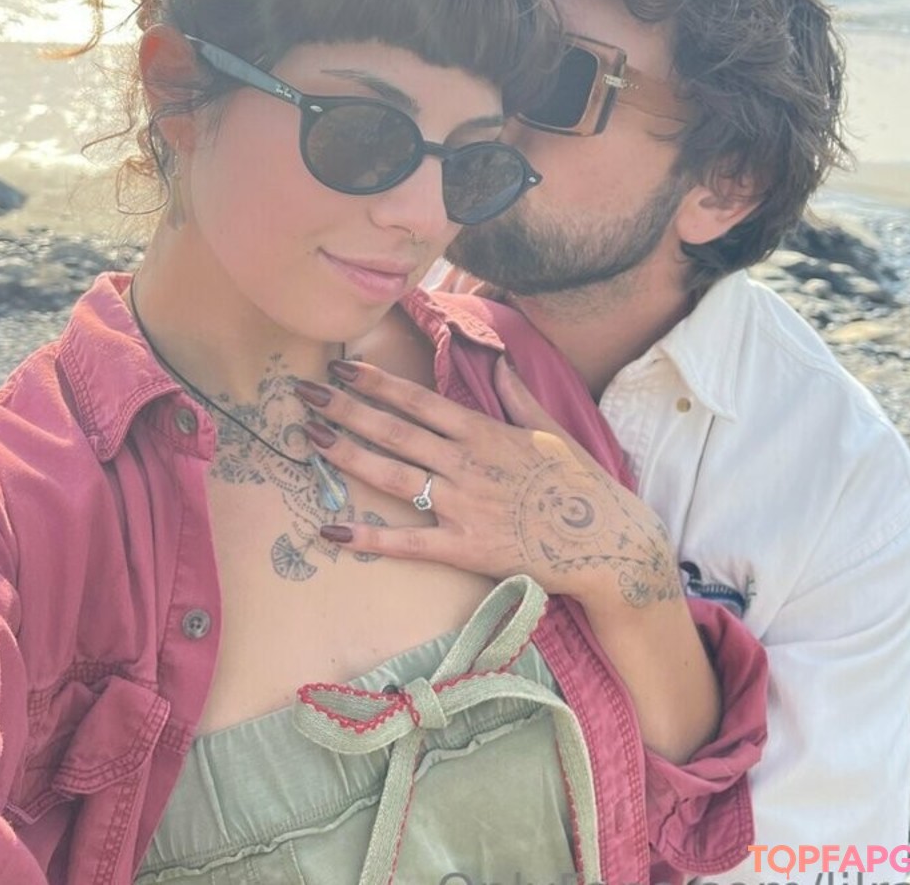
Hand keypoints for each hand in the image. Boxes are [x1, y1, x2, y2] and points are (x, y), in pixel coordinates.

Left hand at [294, 356, 681, 610]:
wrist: (605, 542)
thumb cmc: (580, 484)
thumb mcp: (550, 429)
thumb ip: (517, 395)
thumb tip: (498, 362)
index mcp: (484, 432)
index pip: (418, 400)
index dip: (376, 383)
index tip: (342, 367)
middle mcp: (466, 463)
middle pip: (394, 431)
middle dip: (346, 409)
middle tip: (304, 393)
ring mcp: (463, 505)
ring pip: (393, 476)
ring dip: (347, 456)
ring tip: (311, 439)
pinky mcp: (465, 548)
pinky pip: (408, 542)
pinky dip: (368, 536)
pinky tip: (332, 530)